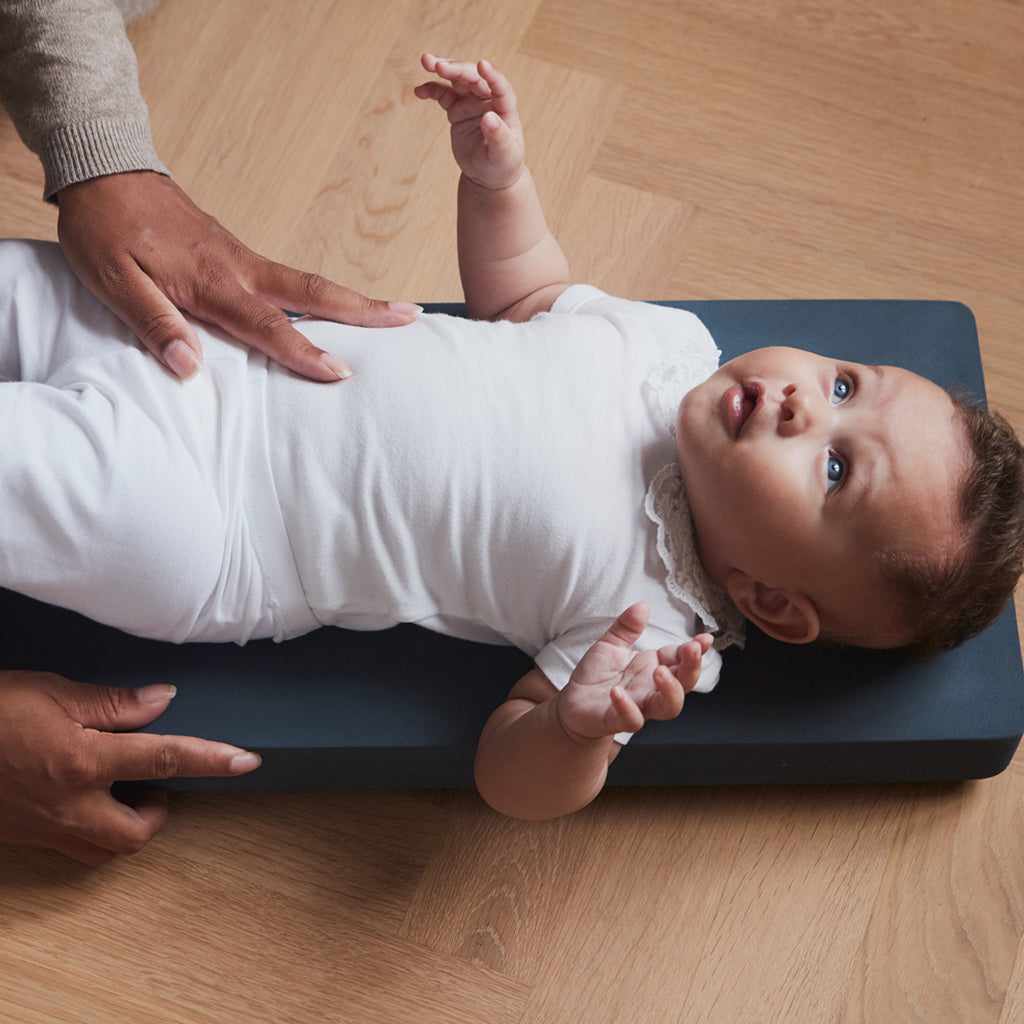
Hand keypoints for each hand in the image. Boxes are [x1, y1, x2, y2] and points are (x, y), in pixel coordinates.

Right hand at [0, 670, 260, 864]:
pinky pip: (71, 846)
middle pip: (137, 831)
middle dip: (159, 812)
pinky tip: (85, 800)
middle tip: (160, 783)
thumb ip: (112, 703)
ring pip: (103, 849)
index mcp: (83, 760)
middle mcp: (69, 803)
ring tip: (126, 792)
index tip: (246, 762)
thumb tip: (162, 702)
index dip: (212, 759)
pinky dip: (91, 830)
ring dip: (126, 827)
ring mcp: (44, 826)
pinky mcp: (24, 835)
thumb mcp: (52, 692)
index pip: (167, 757)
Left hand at [56, 172, 421, 380]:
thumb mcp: (114, 281)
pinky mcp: (236, 251)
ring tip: (390, 312)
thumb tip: (189, 368)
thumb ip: (153, 324)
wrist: (103, 169)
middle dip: (363, 308)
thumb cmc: (106, 228)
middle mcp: (238, 266)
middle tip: (409, 316)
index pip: (267, 325)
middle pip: (313, 291)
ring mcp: (241, 256)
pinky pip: (288, 277)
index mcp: (212, 280)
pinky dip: (321, 293)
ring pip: (306, 282)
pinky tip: (333, 305)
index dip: (304, 352)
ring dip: (351, 299)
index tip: (341, 372)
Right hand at [414, 54, 524, 190]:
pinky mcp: (456, 109)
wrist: (488, 175)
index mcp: (505, 108)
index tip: (481, 65)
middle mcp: (488, 100)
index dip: (492, 75)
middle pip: (474, 78)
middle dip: (457, 69)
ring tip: (426, 61)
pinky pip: (443, 95)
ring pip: (457, 80)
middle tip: (439, 65)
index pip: (500, 87)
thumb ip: (498, 136)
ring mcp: (471, 103)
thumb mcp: (504, 155)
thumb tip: (488, 117)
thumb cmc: (502, 165)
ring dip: (442, 69)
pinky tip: (419, 91)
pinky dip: (431, 90)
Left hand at [557, 603, 712, 740]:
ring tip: (660, 672)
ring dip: (670, 691)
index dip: (695, 650)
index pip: (681, 659)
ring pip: (668, 707)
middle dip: (692, 668)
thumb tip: (642, 606)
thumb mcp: (610, 644)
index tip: (705, 638)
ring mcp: (638, 706)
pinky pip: (631, 719)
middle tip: (691, 650)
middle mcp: (652, 689)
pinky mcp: (617, 720)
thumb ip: (626, 627)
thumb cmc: (596, 675)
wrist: (572, 703)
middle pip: (684, 684)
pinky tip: (618, 692)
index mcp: (654, 667)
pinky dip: (627, 707)